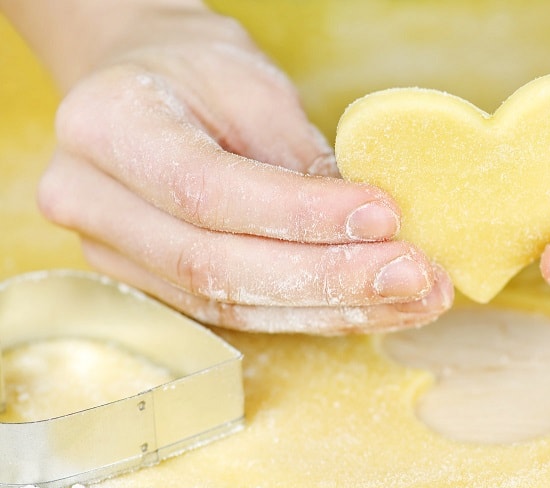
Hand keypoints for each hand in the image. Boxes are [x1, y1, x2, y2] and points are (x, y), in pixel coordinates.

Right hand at [23, 2, 451, 332]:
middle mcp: (93, 202)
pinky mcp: (154, 284)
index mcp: (107, 129)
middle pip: (217, 267)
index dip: (301, 214)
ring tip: (414, 300)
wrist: (139, 86)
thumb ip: (298, 161)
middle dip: (329, 279)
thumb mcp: (251, 87)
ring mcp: (115, 255)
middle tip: (415, 277)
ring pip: (232, 305)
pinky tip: (373, 309)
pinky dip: (311, 314)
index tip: (384, 217)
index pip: (207, 191)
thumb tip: (376, 228)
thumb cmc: (196, 71)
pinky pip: (238, 313)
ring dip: (333, 309)